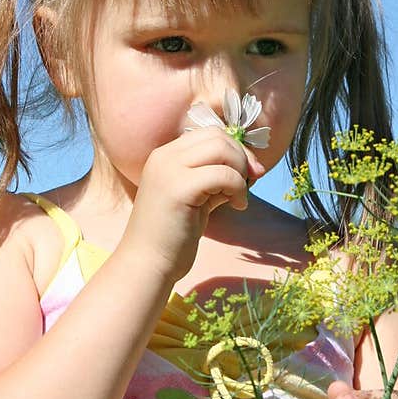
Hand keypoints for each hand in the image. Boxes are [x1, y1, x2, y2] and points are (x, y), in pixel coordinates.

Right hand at [121, 128, 266, 282]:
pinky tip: (237, 206)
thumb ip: (214, 178)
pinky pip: (224, 175)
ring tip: (238, 196)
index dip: (234, 149)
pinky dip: (238, 188)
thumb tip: (251, 165)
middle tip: (250, 182)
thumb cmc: (172, 236)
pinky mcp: (179, 188)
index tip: (247, 173)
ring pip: (222, 150)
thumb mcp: (196, 197)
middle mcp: (164, 157)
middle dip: (242, 157)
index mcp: (165, 156)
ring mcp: (169, 170)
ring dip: (240, 171)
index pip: (209, 133)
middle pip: (217, 136)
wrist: (147, 264)